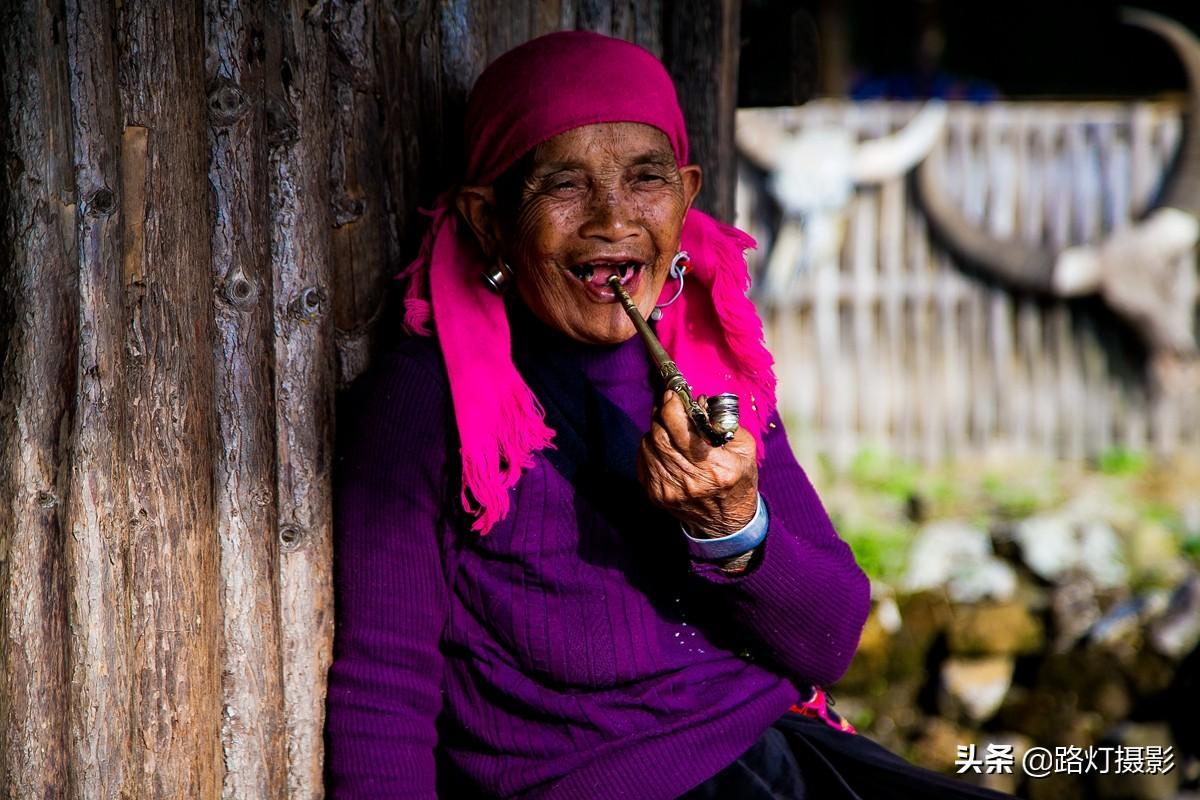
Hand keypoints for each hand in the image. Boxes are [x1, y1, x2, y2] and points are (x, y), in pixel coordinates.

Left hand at [637, 391, 758, 534]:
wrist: (725, 522)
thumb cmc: (738, 480)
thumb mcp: (745, 449)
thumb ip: (724, 422)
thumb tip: (697, 402)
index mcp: (715, 468)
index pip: (681, 430)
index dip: (672, 406)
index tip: (672, 393)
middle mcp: (690, 481)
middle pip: (660, 435)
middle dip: (661, 412)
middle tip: (668, 402)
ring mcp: (669, 490)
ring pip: (648, 445)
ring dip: (656, 428)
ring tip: (668, 424)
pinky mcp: (656, 495)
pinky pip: (643, 458)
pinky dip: (650, 445)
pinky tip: (664, 444)